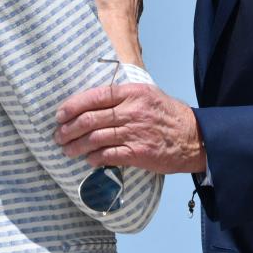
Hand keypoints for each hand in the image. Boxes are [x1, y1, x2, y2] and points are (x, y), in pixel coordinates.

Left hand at [55, 83, 206, 174]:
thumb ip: (122, 96)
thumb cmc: (167, 114)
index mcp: (132, 92)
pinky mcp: (139, 152)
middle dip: (68, 129)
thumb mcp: (147, 94)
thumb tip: (91, 101)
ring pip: (95, 138)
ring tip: (67, 150)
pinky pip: (109, 155)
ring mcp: (135, 132)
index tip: (59, 115)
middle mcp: (132, 110)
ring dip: (76, 146)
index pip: (94, 96)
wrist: (194, 137)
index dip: (72, 106)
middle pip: (90, 119)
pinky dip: (95, 158)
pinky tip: (88, 160)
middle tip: (58, 136)